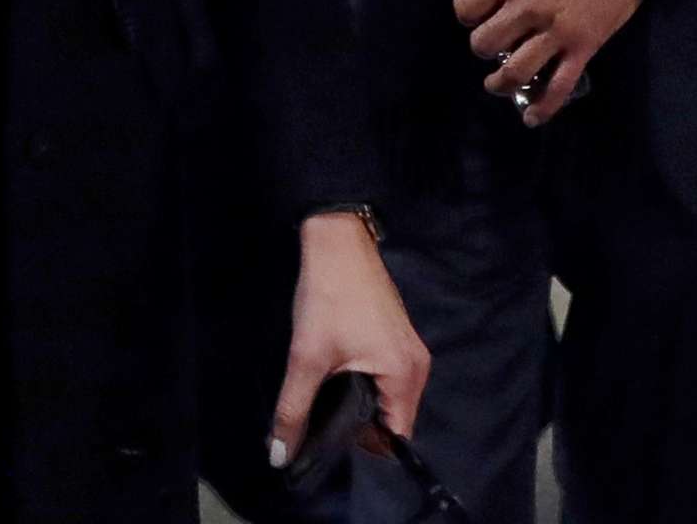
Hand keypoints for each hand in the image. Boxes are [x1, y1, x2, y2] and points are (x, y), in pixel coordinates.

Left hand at [269, 213, 430, 467]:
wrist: (337, 240)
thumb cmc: (328, 297)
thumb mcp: (306, 357)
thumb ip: (294, 409)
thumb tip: (280, 456)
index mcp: (405, 376)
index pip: (396, 438)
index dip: (365, 451)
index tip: (332, 451)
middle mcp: (417, 368)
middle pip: (393, 420)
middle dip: (360, 431)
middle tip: (321, 433)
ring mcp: (409, 351)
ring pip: (388, 399)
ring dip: (361, 407)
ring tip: (324, 409)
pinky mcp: (396, 338)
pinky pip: (385, 378)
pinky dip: (365, 387)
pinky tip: (336, 383)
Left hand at [454, 0, 643, 126]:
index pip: (465, 7)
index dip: (467, 15)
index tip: (476, 16)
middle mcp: (526, 8)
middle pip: (484, 44)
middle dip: (484, 48)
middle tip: (493, 45)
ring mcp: (555, 32)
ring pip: (514, 71)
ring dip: (501, 82)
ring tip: (497, 84)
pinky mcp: (582, 48)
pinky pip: (558, 87)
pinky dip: (543, 107)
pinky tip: (531, 116)